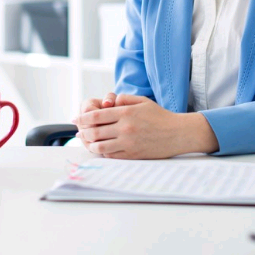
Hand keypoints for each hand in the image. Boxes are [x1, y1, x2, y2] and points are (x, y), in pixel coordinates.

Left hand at [74, 94, 217, 158]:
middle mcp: (125, 129)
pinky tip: (101, 148)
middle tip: (79, 131)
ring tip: (87, 141)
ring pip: (99, 146)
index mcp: (126, 113)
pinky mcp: (132, 155)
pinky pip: (111, 155)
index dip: (82, 118)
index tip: (77, 118)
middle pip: (94, 132)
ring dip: (89, 144)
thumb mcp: (142, 101)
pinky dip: (102, 152)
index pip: (96, 116)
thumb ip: (124, 99)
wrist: (177, 133)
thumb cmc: (160, 116)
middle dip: (82, 131)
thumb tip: (108, 102)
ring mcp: (128, 143)